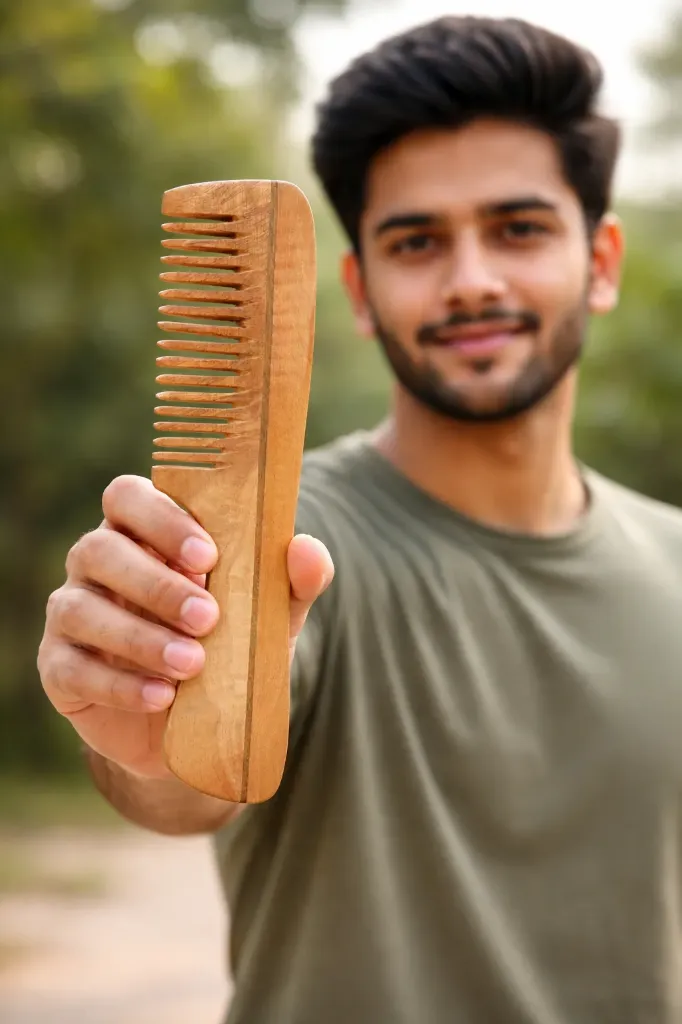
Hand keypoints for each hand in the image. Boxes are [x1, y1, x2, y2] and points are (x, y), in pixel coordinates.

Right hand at [37, 475, 333, 779]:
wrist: (202, 729)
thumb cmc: (231, 648)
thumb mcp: (268, 617)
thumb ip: (290, 582)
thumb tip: (307, 551)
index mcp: (142, 532)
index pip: (128, 497)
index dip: (162, 518)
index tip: (209, 556)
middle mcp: (97, 563)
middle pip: (99, 548)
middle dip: (155, 582)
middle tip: (208, 616)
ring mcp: (71, 614)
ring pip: (80, 608)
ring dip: (139, 637)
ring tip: (192, 663)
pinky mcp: (59, 668)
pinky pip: (73, 668)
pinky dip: (119, 684)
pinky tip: (162, 697)